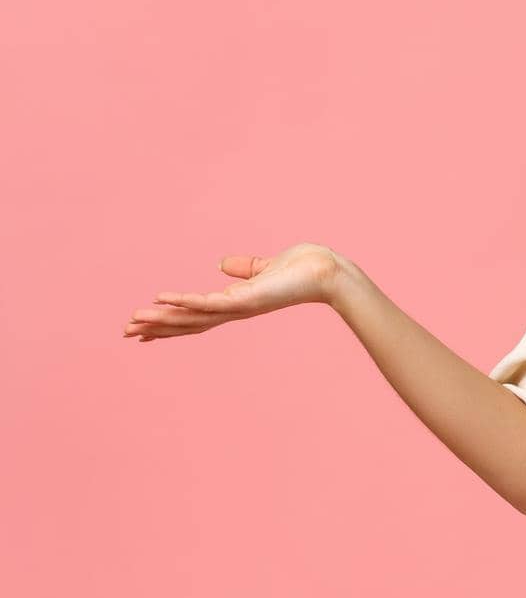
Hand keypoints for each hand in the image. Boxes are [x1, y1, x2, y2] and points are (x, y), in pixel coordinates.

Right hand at [123, 243, 346, 341]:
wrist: (328, 273)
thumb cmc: (302, 270)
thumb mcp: (265, 267)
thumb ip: (244, 269)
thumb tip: (224, 265)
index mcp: (235, 304)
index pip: (196, 317)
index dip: (170, 322)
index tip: (144, 329)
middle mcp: (234, 310)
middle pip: (188, 323)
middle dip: (157, 328)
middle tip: (126, 332)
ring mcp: (239, 307)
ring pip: (192, 317)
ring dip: (162, 319)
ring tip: (133, 320)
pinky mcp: (247, 300)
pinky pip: (210, 302)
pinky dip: (185, 301)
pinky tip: (163, 298)